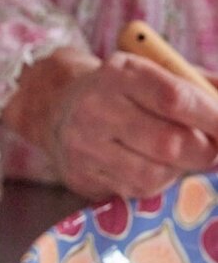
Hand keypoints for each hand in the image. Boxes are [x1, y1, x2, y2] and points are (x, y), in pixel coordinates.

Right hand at [2, 47, 217, 199]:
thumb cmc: (121, 91)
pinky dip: (156, 182)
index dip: (212, 118)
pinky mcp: (81, 177)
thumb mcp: (153, 72)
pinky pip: (134, 190)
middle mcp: (96, 109)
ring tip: (181, 158)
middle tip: (213, 150)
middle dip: (203, 152)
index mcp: (119, 74)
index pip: (174, 99)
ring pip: (153, 174)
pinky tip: (154, 168)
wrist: (59, 110)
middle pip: (167, 143)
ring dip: (179, 170)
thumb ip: (196, 87)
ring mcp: (84, 147)